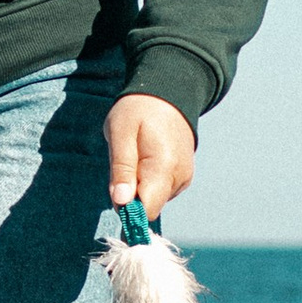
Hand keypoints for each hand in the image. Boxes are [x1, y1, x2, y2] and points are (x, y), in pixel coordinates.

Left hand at [106, 91, 196, 222]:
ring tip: (137, 156)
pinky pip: (162, 191)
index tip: (117, 189)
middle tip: (126, 163)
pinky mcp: (184, 176)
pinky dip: (150, 181)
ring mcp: (184, 177)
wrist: (168, 93)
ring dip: (140, 186)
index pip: (147, 209)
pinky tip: (147, 158)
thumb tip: (121, 201)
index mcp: (164, 167)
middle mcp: (180, 177)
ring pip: (155, 199)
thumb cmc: (139, 110)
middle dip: (132, 194)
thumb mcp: (120, 132)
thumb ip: (121, 168)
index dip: (128, 207)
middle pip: (150, 206)